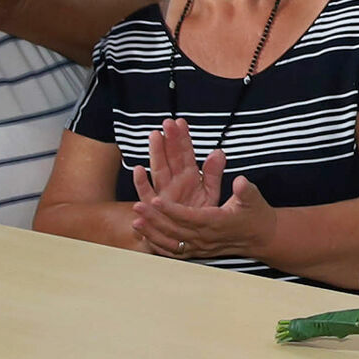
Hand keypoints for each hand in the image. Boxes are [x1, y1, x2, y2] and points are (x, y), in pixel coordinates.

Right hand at [130, 120, 224, 254]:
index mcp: (189, 176)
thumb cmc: (200, 213)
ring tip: (155, 136)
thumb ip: (213, 173)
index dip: (183, 138)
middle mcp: (174, 181)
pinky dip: (142, 183)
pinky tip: (139, 170)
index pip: (186, 153)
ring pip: (159, 170)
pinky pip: (148, 193)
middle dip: (169, 139)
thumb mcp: (211, 192)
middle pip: (171, 157)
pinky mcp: (156, 206)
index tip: (180, 121)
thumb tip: (219, 152)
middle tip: (167, 122)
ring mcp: (164, 192)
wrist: (193, 237)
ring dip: (156, 153)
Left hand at [133, 174, 276, 261]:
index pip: (190, 217)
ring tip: (136, 221)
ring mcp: (200, 247)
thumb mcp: (254, 198)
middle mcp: (206, 238)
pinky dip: (158, 244)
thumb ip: (245, 190)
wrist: (261, 237)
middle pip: (175, 230)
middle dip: (155, 219)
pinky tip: (145, 236)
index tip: (156, 200)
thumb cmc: (256, 214)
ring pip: (171, 242)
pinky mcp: (197, 252)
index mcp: (218, 222)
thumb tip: (240, 181)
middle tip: (137, 206)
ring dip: (152, 233)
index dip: (172, 210)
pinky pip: (174, 251)